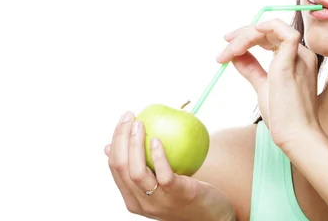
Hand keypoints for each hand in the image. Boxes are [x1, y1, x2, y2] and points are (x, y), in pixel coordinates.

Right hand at [104, 112, 234, 220]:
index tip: (124, 119)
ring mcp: (159, 202)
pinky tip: (157, 140)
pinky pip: (164, 175)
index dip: (116, 140)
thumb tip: (117, 142)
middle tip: (130, 116)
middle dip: (122, 138)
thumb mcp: (160, 183)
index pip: (115, 167)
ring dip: (135, 145)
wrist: (212, 216)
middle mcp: (142, 203)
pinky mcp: (180, 196)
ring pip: (137, 173)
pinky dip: (158, 156)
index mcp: (132, 198)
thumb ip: (142, 167)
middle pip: (121, 168)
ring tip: (140, 124)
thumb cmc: (184, 194)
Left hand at [216, 18, 320, 152]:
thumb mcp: (263, 86)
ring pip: (271, 29)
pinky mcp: (292, 60)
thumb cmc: (283, 117)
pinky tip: (243, 40)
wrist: (296, 136)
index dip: (249, 37)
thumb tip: (236, 55)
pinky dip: (262, 29)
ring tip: (228, 51)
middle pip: (269, 30)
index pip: (272, 36)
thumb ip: (251, 69)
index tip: (229, 47)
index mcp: (297, 59)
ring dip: (245, 36)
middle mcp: (301, 54)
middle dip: (242, 35)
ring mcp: (299, 56)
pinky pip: (282, 31)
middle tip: (223, 48)